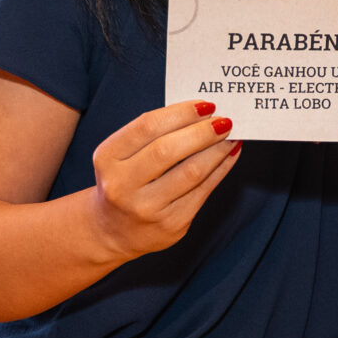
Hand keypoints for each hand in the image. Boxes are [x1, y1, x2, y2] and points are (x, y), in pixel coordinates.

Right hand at [86, 100, 240, 261]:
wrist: (113, 231)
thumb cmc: (123, 182)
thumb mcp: (121, 156)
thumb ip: (152, 135)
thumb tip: (200, 113)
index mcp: (107, 158)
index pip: (147, 127)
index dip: (180, 113)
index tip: (205, 105)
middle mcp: (122, 185)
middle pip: (168, 149)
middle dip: (202, 131)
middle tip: (224, 120)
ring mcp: (147, 208)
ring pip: (191, 172)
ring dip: (217, 150)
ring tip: (230, 136)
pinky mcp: (171, 224)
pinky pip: (203, 191)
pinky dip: (220, 169)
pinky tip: (228, 155)